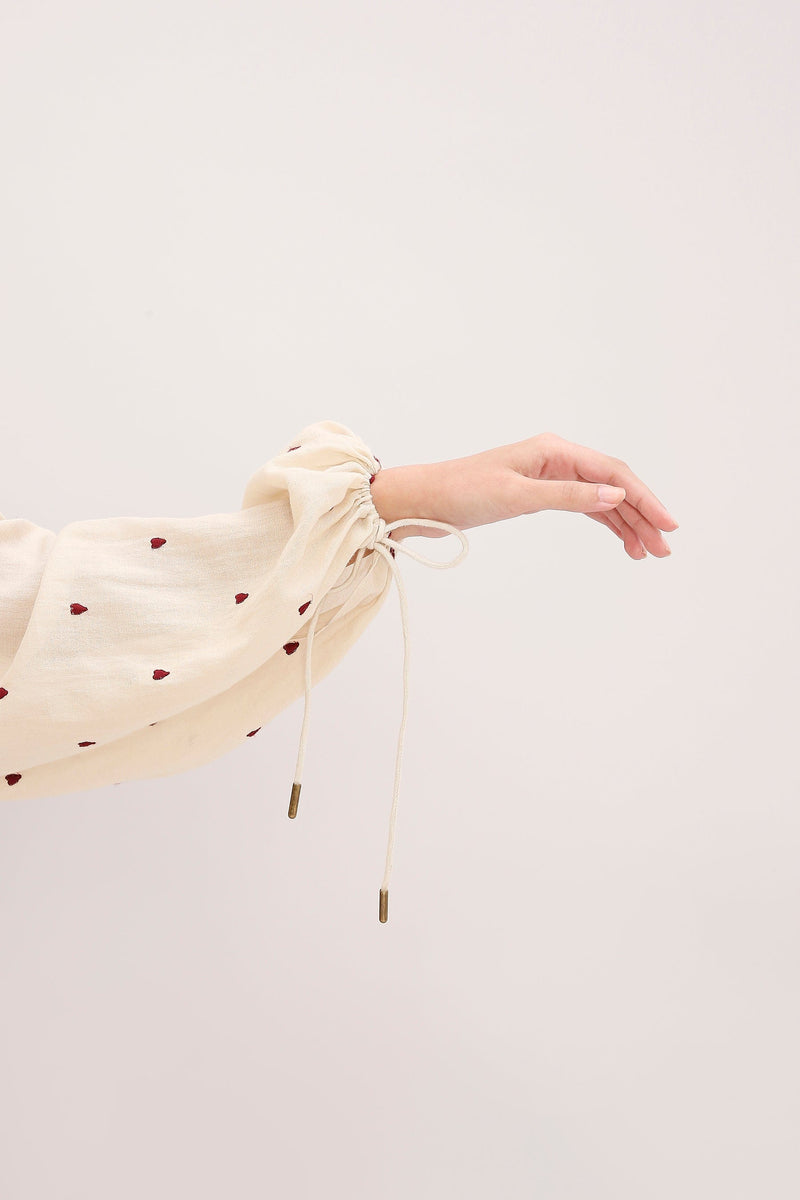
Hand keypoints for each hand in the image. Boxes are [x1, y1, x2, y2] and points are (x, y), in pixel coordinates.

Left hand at [369, 432, 678, 559]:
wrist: (423, 501)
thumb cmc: (462, 492)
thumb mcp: (517, 495)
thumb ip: (568, 495)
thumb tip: (617, 494)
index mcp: (554, 450)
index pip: (613, 472)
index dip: (645, 498)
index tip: (668, 525)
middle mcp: (556, 458)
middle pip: (613, 485)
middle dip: (642, 515)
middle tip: (665, 548)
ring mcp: (549, 476)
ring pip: (601, 499)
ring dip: (626, 524)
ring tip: (648, 553)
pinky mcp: (538, 494)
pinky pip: (583, 507)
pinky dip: (604, 524)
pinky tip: (622, 542)